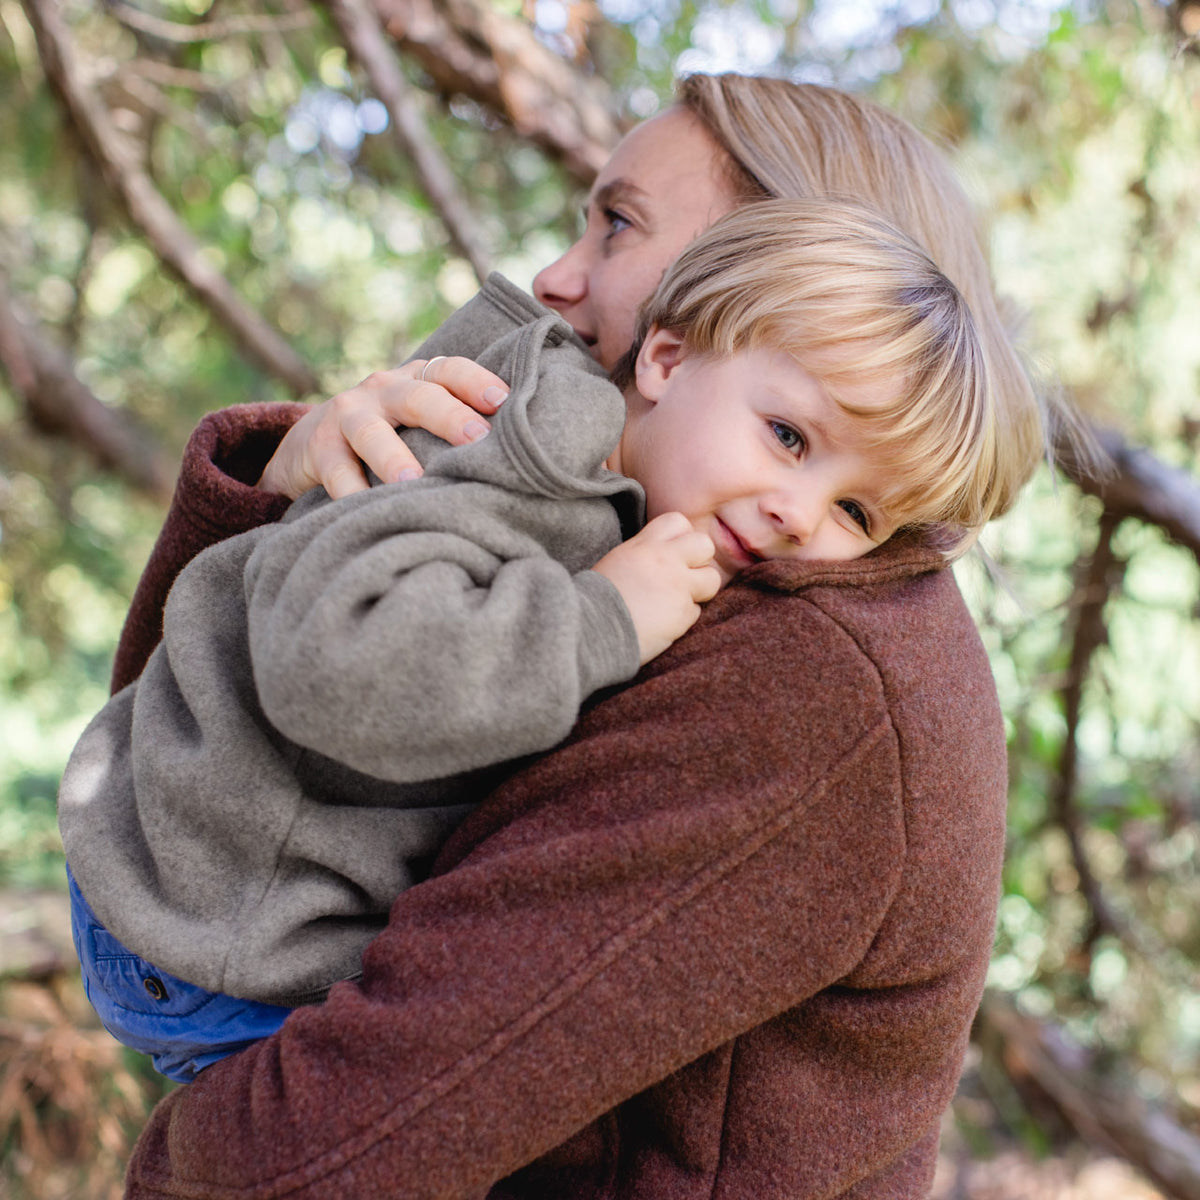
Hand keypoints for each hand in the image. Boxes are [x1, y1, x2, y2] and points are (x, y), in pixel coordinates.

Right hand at [259, 357, 509, 499]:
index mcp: (415, 380)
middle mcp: (382, 390)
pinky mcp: (318, 448)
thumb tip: (520, 458)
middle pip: (416, 396)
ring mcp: (347, 415)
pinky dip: (351, 492)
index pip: (449, 369)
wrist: (308, 444)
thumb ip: (455, 428)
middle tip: (477, 439)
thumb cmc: (388, 437)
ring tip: (412, 481)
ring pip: (370, 432)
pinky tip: (366, 510)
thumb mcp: (418, 422)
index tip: (503, 400)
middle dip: (449, 416)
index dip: (476, 381)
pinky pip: (336, 471)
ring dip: (392, 456)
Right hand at [592, 512, 720, 665]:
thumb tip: (662, 557)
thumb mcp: (618, 562)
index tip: (673, 553)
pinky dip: (683, 619)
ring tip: (676, 602)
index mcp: (644, 545)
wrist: (590, 629)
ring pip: (712, 579)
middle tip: (684, 577)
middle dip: (700, 561)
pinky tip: (662, 623)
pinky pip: (695, 612)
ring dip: (700, 592)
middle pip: (705, 544)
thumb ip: (643, 555)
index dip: (682, 537)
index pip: (679, 521)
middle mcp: (665, 560)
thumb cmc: (596, 599)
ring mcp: (677, 586)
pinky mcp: (682, 613)